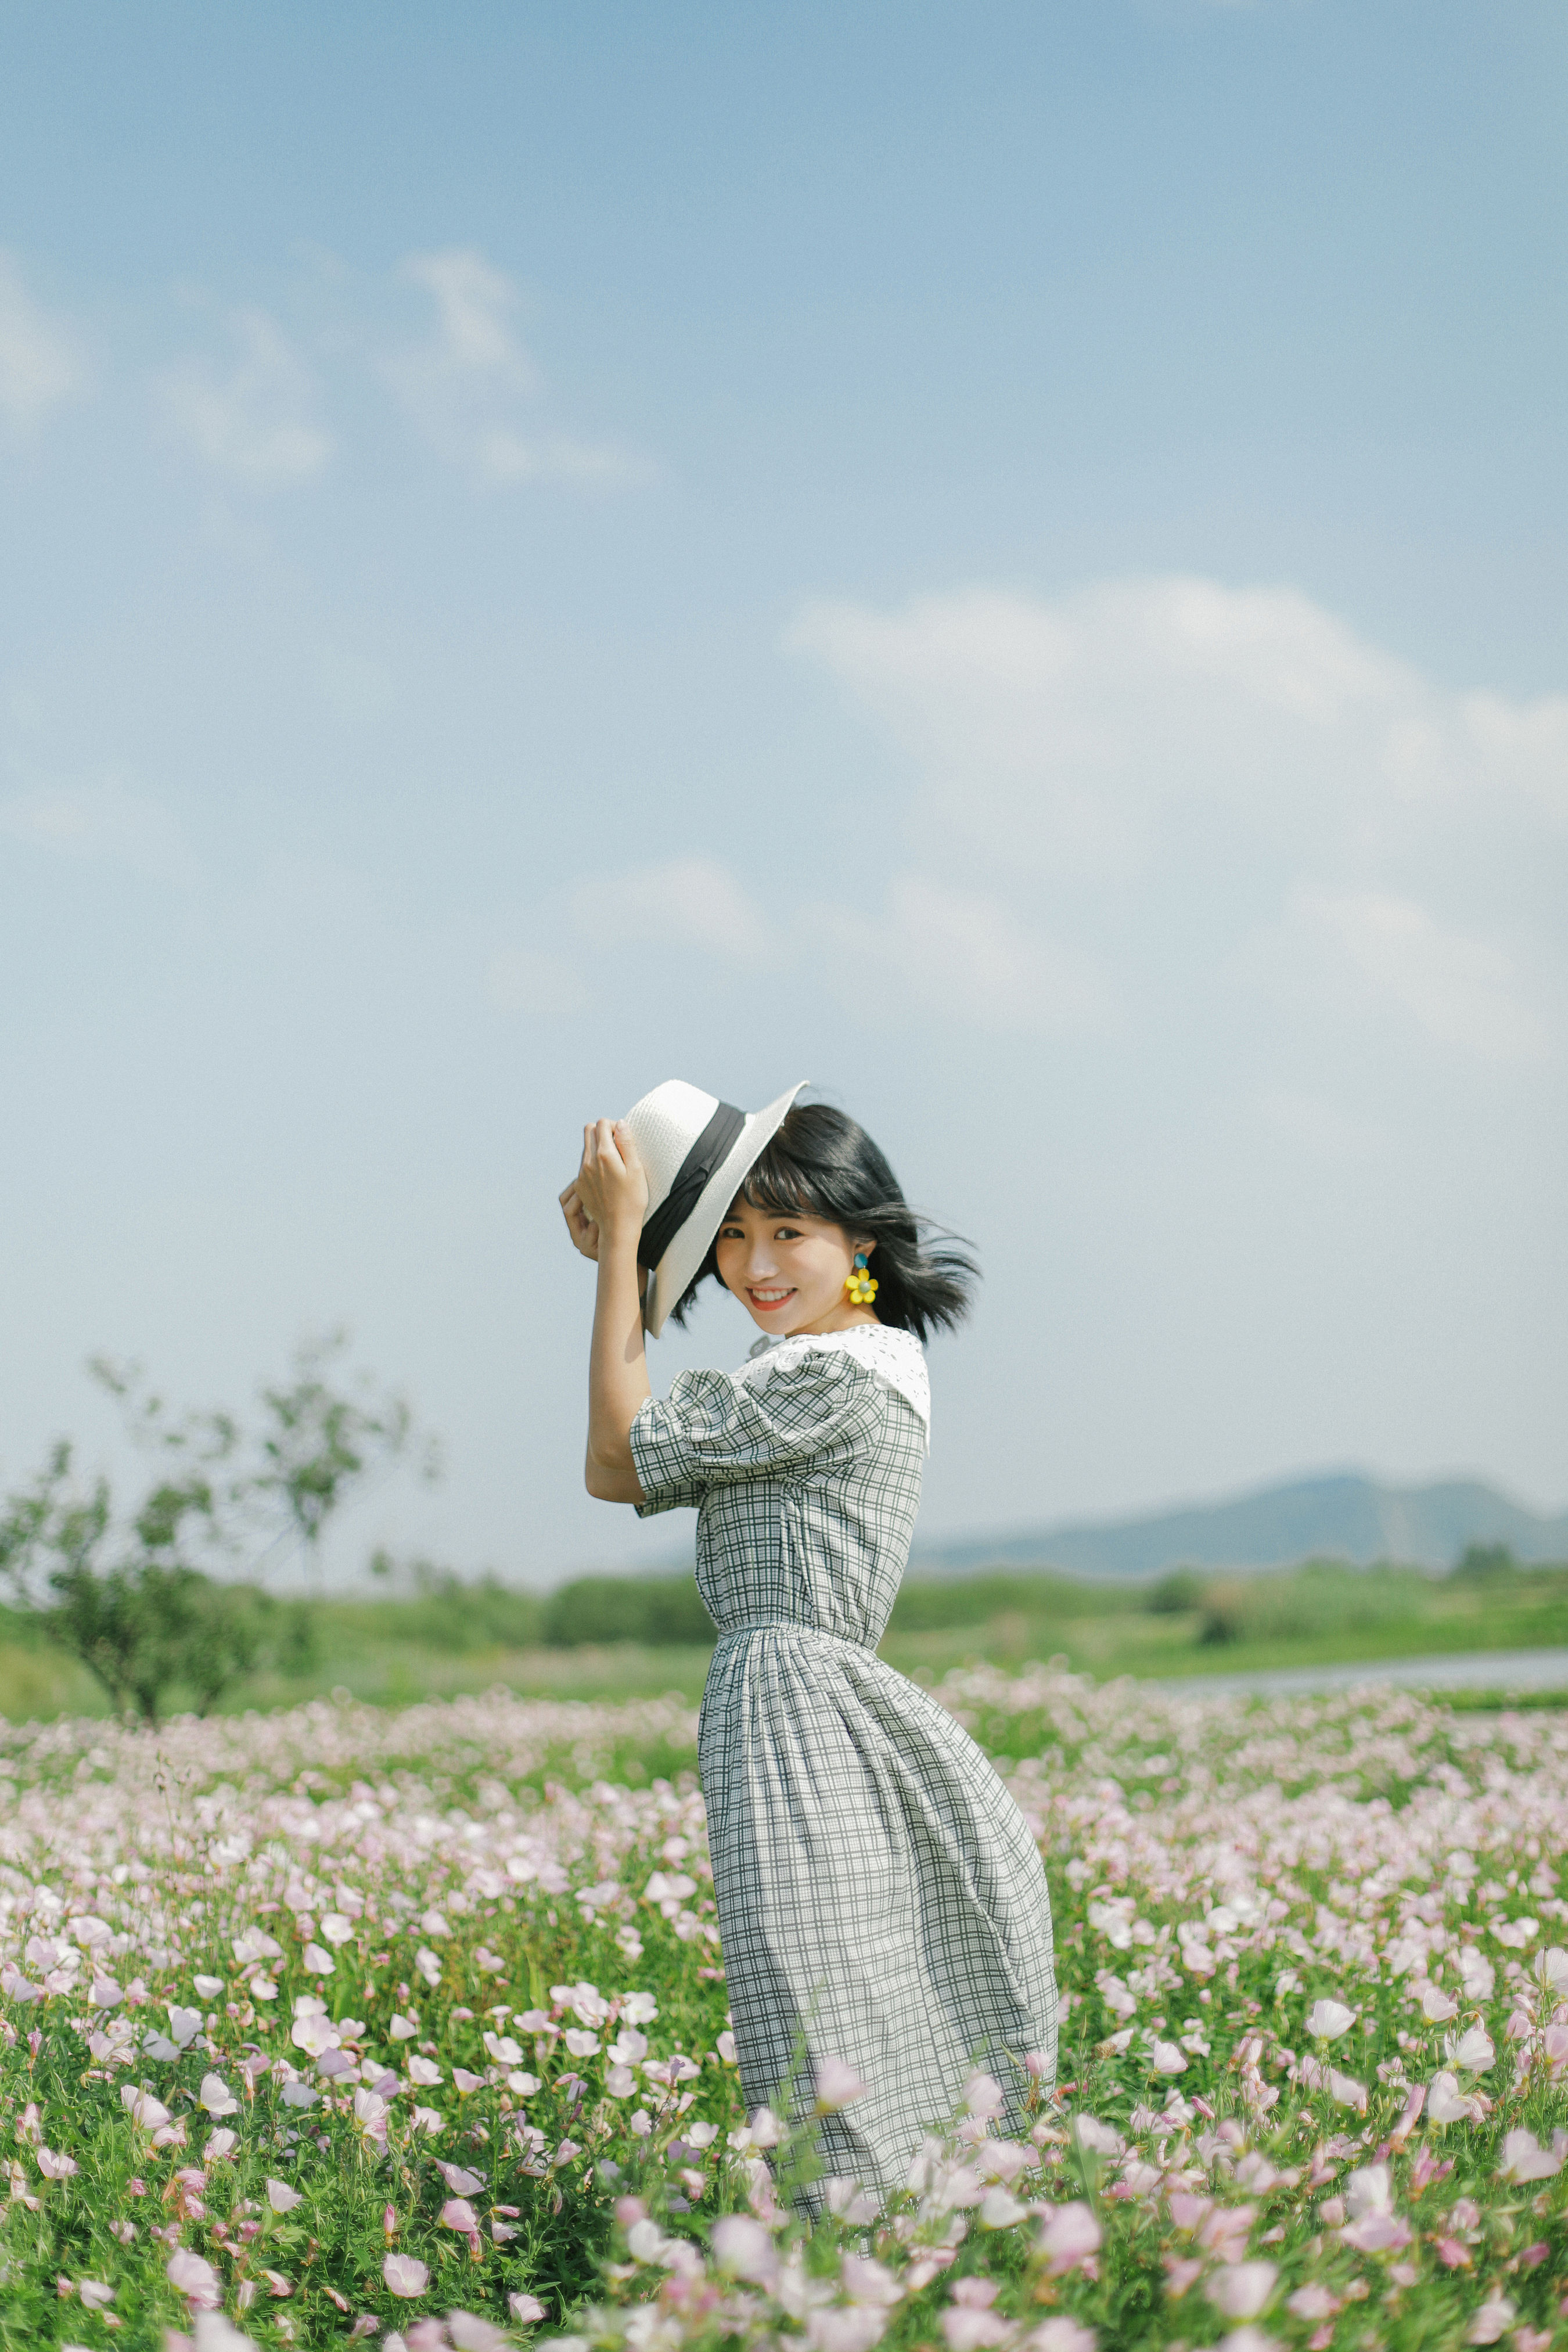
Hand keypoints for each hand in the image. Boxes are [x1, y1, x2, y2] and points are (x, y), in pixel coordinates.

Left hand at [564, 1119, 649, 1258]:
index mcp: (604, 1155)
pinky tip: (607, 1177)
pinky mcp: (579, 1184)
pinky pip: (584, 1163)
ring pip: (586, 1146)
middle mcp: (589, 1161)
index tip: (623, 1138)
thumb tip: (620, 1123)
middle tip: (618, 1146)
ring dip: (598, 1147)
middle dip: (603, 1132)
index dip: (614, 1125)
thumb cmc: (633, 1199)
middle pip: (589, 1130)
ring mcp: (582, 1173)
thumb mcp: (636, 1169)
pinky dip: (594, 1162)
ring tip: (614, 1163)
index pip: (602, 1123)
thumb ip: (627, 1143)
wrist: (618, 1227)